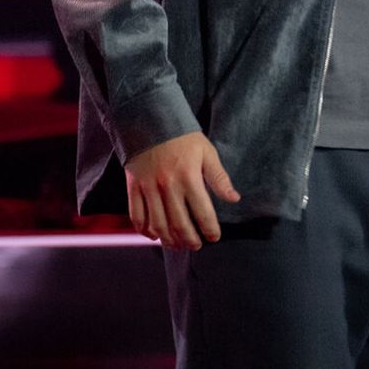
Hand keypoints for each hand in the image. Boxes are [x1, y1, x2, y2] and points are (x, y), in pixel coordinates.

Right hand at [126, 131, 239, 249]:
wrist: (150, 122)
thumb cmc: (183, 138)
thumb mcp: (207, 153)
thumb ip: (219, 178)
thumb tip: (234, 198)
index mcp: (189, 177)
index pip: (202, 211)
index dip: (209, 228)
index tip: (214, 237)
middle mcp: (168, 186)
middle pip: (179, 223)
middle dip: (190, 240)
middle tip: (197, 246)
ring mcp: (148, 188)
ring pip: (158, 224)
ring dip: (169, 240)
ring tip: (178, 246)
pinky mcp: (134, 188)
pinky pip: (137, 216)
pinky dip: (145, 230)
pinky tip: (155, 236)